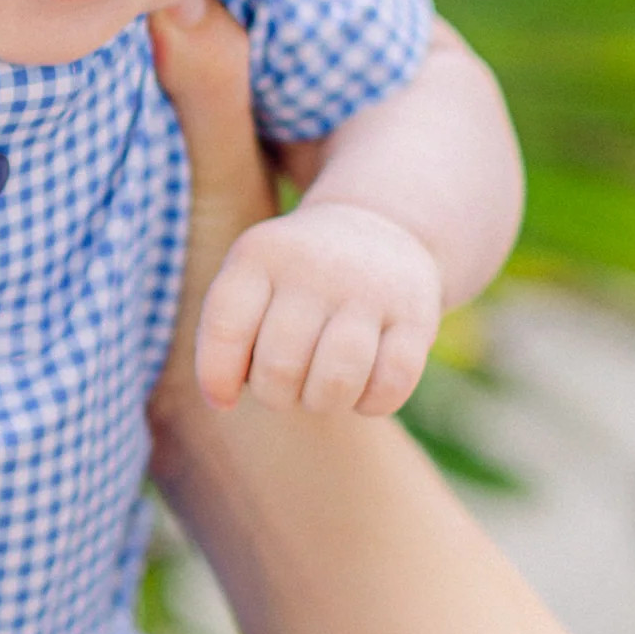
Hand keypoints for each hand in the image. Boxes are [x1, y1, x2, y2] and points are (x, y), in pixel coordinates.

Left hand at [194, 195, 441, 417]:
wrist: (378, 229)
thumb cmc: (293, 281)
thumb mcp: (250, 280)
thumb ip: (224, 336)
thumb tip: (222, 402)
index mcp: (260, 255)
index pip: (225, 329)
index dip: (217, 378)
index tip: (224, 399)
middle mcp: (314, 267)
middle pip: (279, 368)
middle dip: (276, 395)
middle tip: (284, 384)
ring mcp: (370, 288)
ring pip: (336, 382)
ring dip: (322, 403)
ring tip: (320, 389)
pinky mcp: (417, 315)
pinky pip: (389, 386)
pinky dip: (371, 404)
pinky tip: (363, 389)